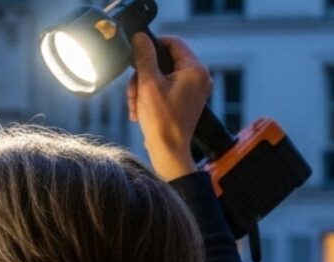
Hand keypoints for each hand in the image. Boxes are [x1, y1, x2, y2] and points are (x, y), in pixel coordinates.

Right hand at [126, 33, 212, 180]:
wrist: (168, 152)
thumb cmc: (162, 122)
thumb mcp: (148, 84)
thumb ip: (144, 57)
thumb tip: (140, 38)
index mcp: (196, 70)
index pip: (173, 43)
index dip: (152, 47)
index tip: (137, 57)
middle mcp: (200, 78)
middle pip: (165, 61)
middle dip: (144, 76)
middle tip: (134, 91)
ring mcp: (194, 90)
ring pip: (162, 76)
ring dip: (144, 88)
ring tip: (135, 105)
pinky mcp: (187, 100)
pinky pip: (166, 89)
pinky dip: (151, 97)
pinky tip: (141, 110)